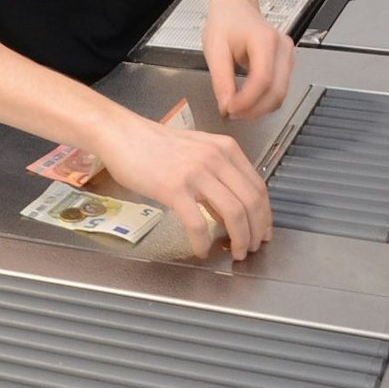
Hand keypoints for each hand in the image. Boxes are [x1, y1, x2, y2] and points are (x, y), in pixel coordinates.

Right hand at [101, 116, 272, 259]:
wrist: (123, 135)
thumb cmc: (155, 145)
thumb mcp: (197, 151)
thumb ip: (217, 176)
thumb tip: (230, 211)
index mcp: (225, 149)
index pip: (258, 187)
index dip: (265, 215)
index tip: (262, 231)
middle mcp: (216, 158)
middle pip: (251, 202)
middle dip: (256, 232)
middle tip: (252, 248)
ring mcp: (195, 173)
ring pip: (233, 213)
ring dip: (239, 239)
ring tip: (235, 252)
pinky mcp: (174, 188)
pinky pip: (198, 223)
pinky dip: (203, 242)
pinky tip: (200, 250)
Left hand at [202, 0, 294, 118]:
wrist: (236, 6)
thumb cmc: (226, 21)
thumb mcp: (214, 49)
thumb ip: (220, 79)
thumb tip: (226, 106)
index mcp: (265, 40)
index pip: (263, 79)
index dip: (247, 100)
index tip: (230, 109)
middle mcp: (282, 48)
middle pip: (277, 91)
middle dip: (254, 109)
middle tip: (232, 114)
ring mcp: (287, 56)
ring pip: (281, 94)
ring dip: (260, 108)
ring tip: (237, 109)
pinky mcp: (286, 64)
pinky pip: (279, 90)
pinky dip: (264, 101)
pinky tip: (248, 102)